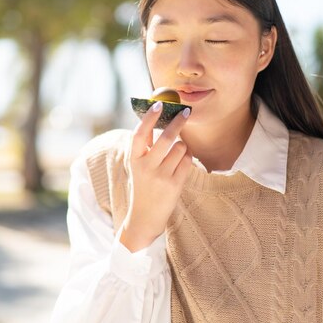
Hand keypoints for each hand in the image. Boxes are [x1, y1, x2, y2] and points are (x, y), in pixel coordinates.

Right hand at [120, 101, 192, 251]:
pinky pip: (187, 161)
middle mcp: (146, 167)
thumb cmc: (144, 185)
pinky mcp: (174, 185)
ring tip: (178, 153)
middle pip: (165, 138)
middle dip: (178, 122)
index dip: (149, 118)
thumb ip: (146, 145)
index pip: (140, 134)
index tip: (158, 105)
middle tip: (185, 112)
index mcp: (134, 159)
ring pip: (180, 148)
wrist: (144, 217)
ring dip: (183, 145)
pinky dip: (188, 157)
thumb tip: (157, 118)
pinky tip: (183, 162)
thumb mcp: (138, 166)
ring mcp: (161, 176)